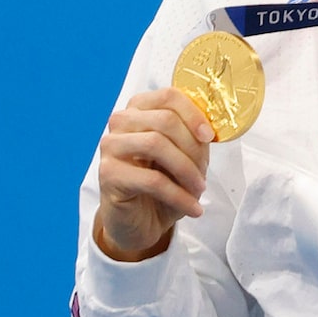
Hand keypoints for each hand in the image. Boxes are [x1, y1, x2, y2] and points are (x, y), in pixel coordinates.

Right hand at [95, 86, 213, 259]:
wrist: (139, 220)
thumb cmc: (163, 184)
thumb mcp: (184, 156)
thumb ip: (193, 137)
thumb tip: (209, 130)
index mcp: (140, 109)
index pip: (168, 96)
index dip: (194, 114)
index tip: (209, 136)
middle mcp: (121, 122)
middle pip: (165, 120)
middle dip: (193, 149)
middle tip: (204, 173)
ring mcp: (110, 146)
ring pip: (156, 144)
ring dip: (186, 170)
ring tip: (199, 190)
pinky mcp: (108, 173)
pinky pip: (152, 180)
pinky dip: (179, 196)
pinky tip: (192, 208)